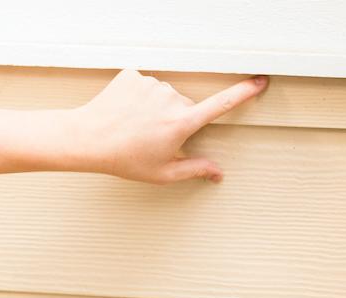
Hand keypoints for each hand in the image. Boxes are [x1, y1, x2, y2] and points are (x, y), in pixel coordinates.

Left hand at [74, 69, 267, 183]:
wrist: (86, 140)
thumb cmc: (123, 159)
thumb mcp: (162, 173)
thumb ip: (194, 170)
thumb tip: (218, 173)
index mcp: (182, 122)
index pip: (222, 104)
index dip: (244, 92)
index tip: (260, 81)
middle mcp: (170, 99)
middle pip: (184, 105)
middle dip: (174, 118)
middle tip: (149, 136)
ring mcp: (151, 84)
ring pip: (162, 94)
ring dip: (153, 107)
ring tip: (133, 125)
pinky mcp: (133, 75)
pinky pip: (142, 84)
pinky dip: (135, 96)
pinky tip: (123, 111)